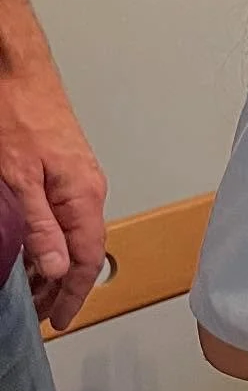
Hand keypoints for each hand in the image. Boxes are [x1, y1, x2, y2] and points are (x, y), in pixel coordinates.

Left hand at [0, 61, 106, 329]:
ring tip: (29, 288)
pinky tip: (30, 248)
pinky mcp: (64, 168)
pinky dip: (50, 240)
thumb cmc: (16, 114)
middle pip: (82, 250)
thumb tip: (56, 268)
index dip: (72, 294)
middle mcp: (88, 188)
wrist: (17, 69)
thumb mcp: (18, 180)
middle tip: (36, 312)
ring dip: (52, 264)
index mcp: (83, 195)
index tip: (57, 321)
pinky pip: (64, 216)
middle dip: (59, 286)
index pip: (87, 258)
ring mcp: (78, 178)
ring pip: (72, 234)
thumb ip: (41, 227)